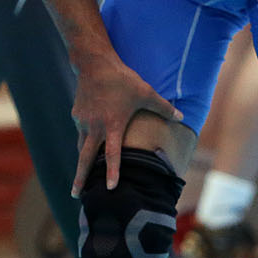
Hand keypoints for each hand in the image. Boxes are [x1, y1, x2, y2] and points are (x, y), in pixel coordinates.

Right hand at [70, 55, 181, 195]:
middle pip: (85, 157)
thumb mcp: (145, 92)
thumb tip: (181, 118)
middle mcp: (95, 127)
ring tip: (79, 178)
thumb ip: (163, 107)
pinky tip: (88, 140)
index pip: (111, 154)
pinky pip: (81, 131)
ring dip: (81, 162)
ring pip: (81, 146)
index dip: (112, 171)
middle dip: (80, 177)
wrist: (94, 63)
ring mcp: (84, 121)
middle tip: (76, 194)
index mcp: (112, 125)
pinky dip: (84, 140)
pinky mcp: (77, 114)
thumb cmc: (122, 79)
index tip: (109, 188)